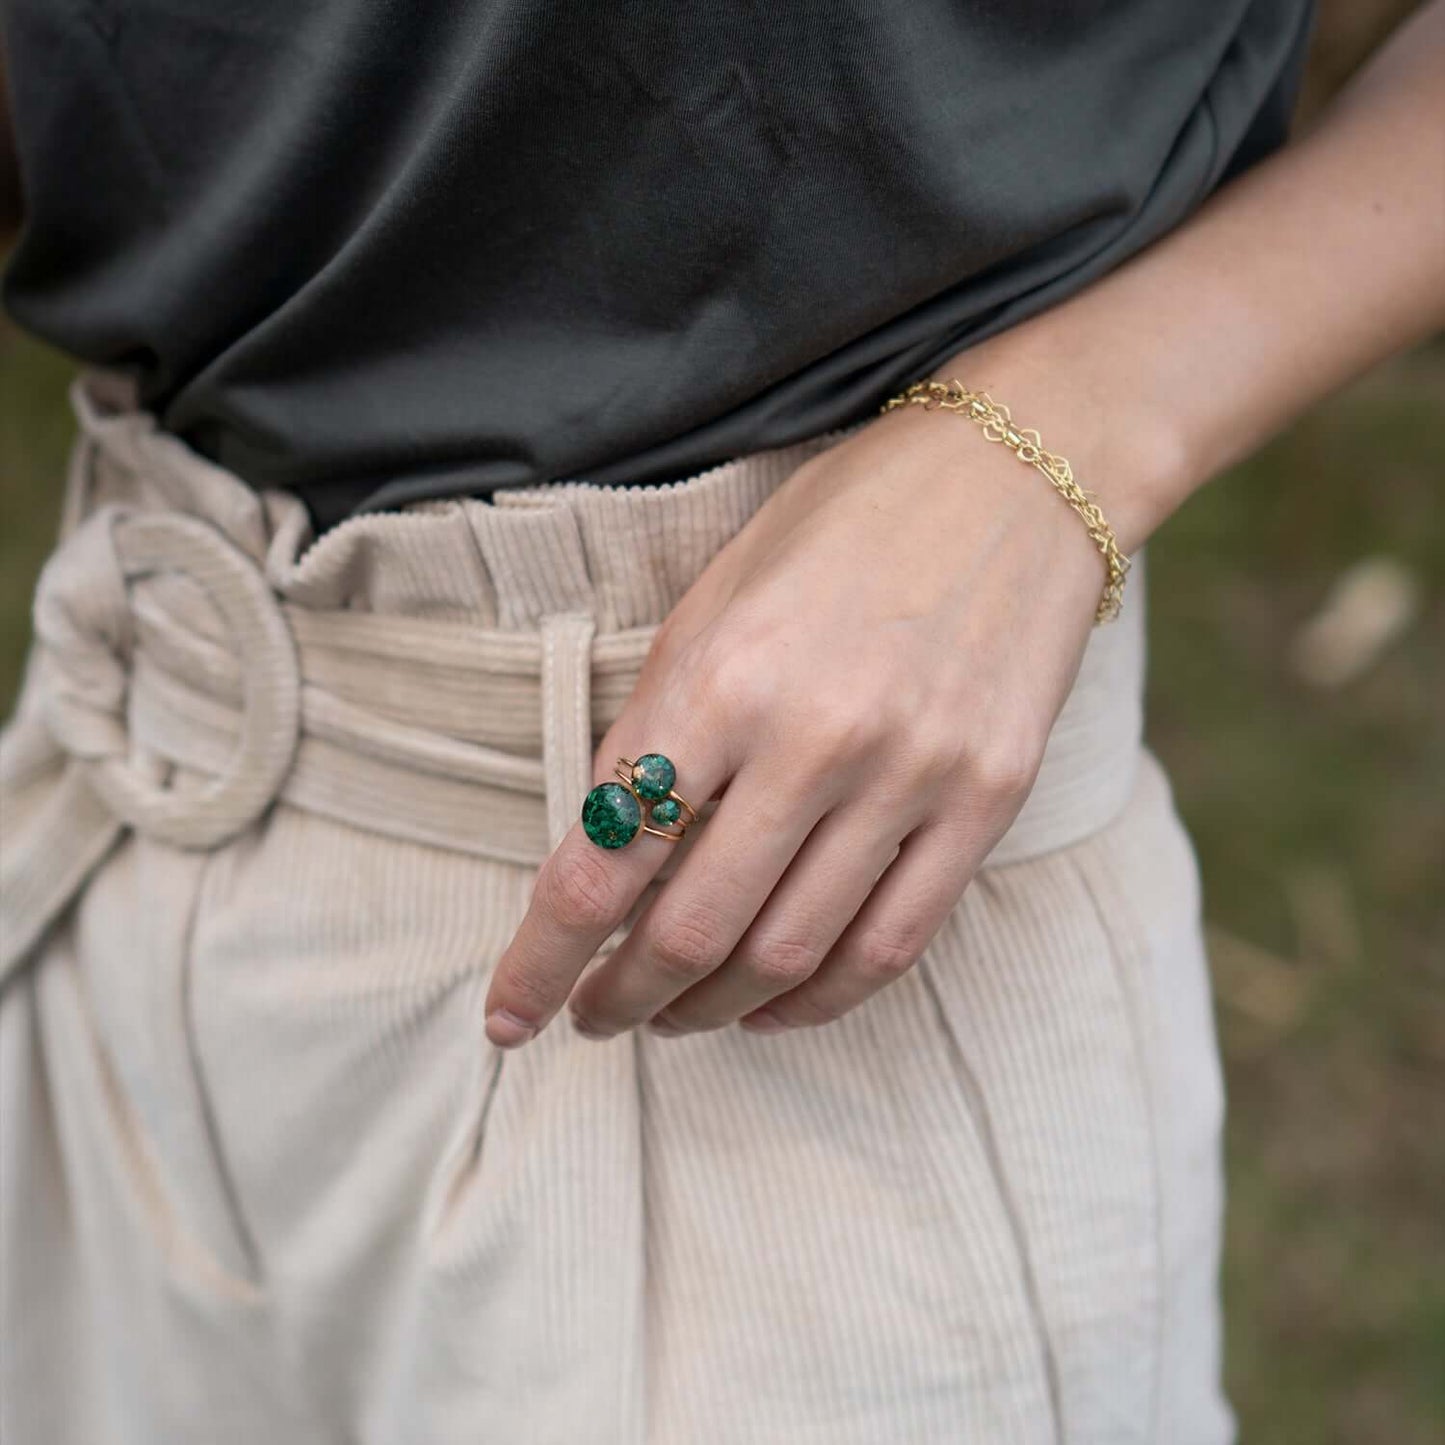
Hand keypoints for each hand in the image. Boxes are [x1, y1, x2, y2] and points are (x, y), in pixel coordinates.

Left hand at [482, 403, 1106, 1047]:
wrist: (1016, 473)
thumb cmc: (841, 526)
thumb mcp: (713, 603)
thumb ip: (658, 729)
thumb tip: (608, 854)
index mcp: (720, 677)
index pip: (602, 861)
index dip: (541, 960)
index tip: (509, 1017)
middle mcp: (813, 738)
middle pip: (690, 931)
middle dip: (620, 998)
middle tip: (595, 1016)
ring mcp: (912, 776)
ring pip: (788, 955)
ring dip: (711, 1009)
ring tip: (676, 1015)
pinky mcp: (987, 801)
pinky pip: (891, 945)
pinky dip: (818, 1000)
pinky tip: (774, 1006)